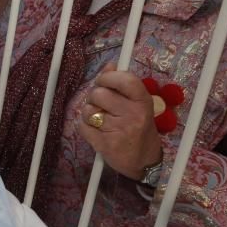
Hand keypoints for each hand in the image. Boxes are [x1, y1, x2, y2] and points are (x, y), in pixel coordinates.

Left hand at [76, 63, 162, 178]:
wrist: (144, 161)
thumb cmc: (139, 128)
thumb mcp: (138, 104)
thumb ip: (123, 84)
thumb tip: (109, 65)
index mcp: (143, 101)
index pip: (124, 80)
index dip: (108, 77)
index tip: (103, 81)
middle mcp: (133, 114)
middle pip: (99, 94)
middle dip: (94, 97)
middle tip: (101, 105)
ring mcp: (118, 130)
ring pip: (88, 110)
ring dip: (89, 113)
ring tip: (100, 119)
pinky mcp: (104, 145)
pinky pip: (82, 126)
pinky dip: (84, 127)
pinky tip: (96, 131)